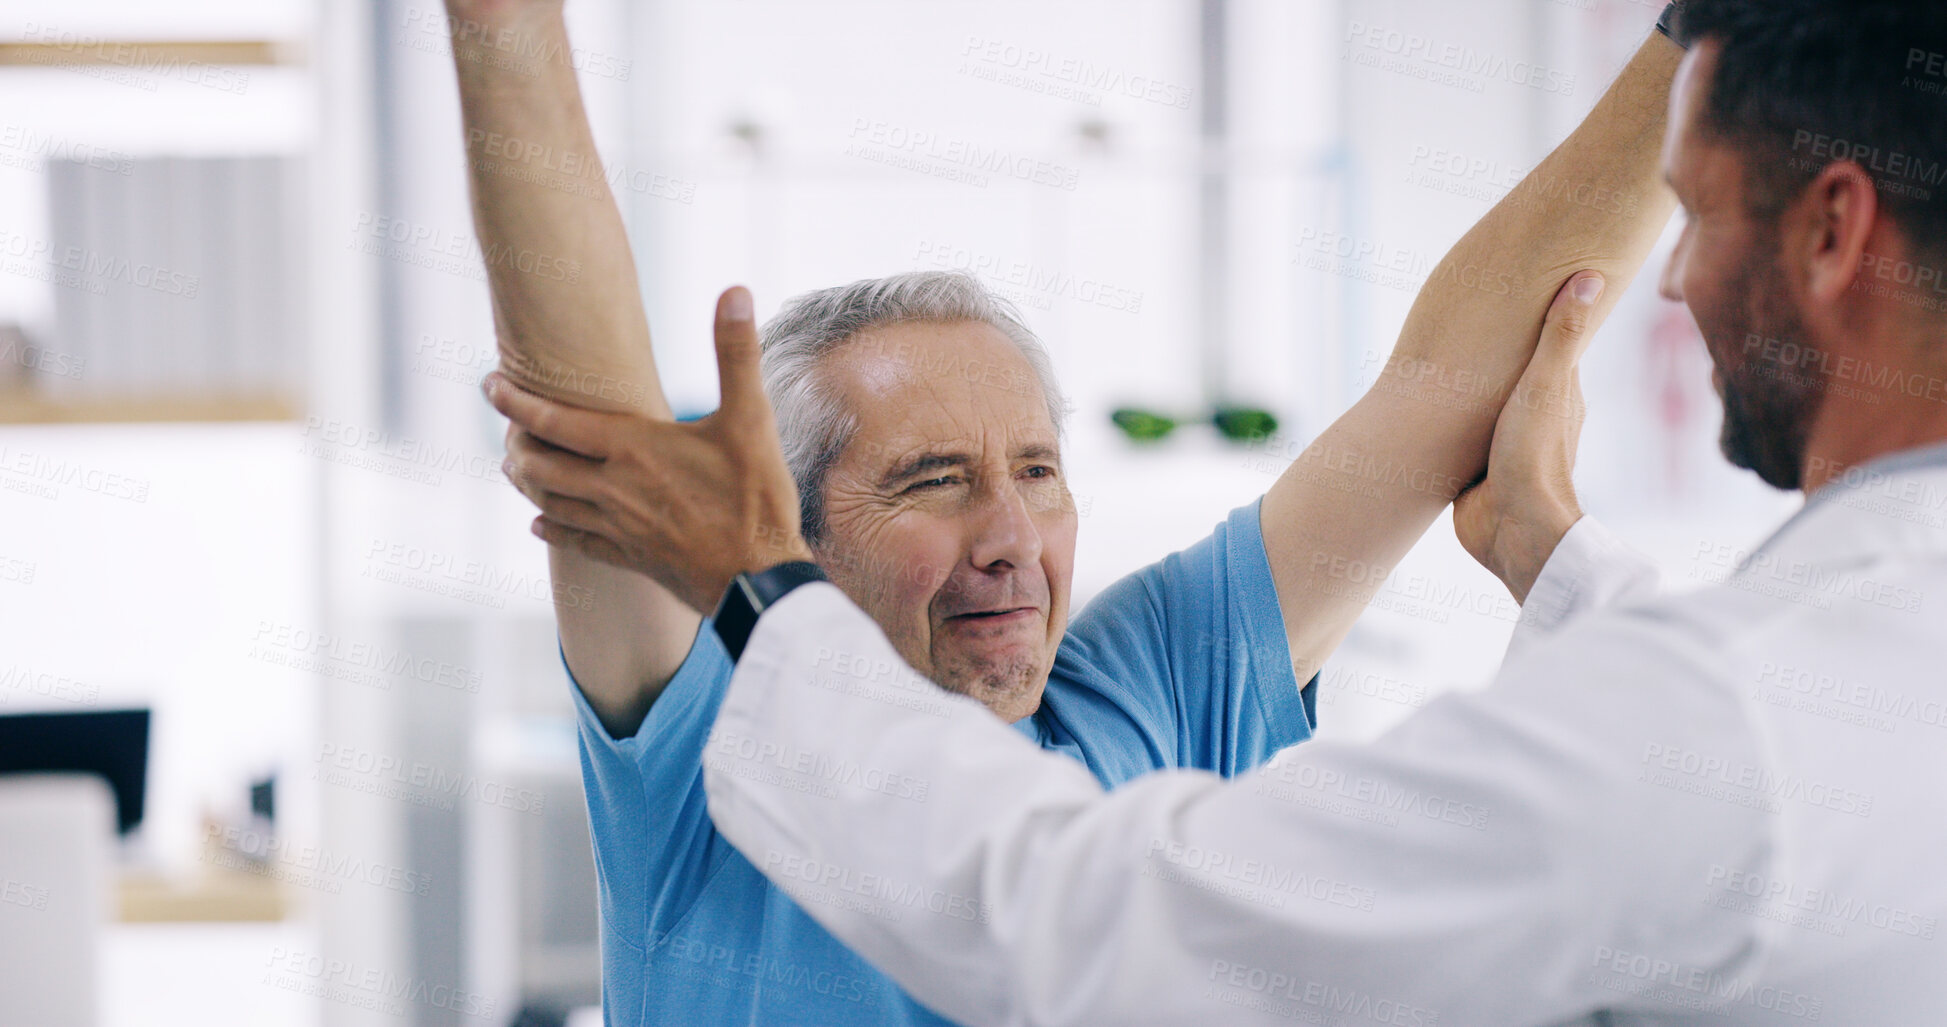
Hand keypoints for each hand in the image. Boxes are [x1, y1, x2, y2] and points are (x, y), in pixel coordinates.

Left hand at [486, 286, 813, 613]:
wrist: (761, 579)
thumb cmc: (756, 498)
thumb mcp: (752, 419)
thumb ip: (736, 352)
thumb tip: (736, 291)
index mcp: (632, 448)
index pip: (553, 421)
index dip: (515, 401)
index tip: (490, 384)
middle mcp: (613, 488)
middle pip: (540, 464)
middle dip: (515, 443)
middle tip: (504, 426)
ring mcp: (618, 527)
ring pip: (550, 502)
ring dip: (526, 481)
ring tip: (512, 466)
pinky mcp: (631, 557)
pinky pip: (576, 541)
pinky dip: (552, 528)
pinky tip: (540, 524)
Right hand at [1453, 271, 1601, 602]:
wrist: (1512, 531)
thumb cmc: (1534, 457)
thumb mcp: (1544, 385)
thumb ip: (1561, 334)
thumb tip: (1591, 275)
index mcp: (1560, 396)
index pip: (1552, 347)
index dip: (1540, 320)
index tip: (1526, 290)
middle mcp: (1536, 419)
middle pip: (1517, 375)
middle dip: (1500, 354)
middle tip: (1474, 320)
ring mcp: (1506, 447)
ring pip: (1487, 409)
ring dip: (1472, 392)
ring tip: (1446, 363)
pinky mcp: (1477, 472)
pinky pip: (1462, 440)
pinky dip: (1452, 425)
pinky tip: (1432, 414)